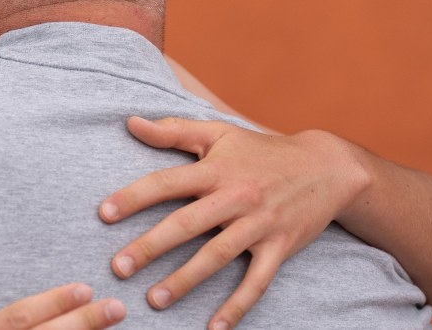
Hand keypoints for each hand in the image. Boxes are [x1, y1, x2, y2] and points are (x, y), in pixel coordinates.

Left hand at [98, 117, 368, 329]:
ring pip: (217, 255)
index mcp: (216, 169)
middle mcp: (236, 197)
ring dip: (185, 280)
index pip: (167, 182)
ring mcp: (259, 224)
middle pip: (187, 223)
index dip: (134, 196)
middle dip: (151, 246)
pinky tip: (214, 327)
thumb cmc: (263, 150)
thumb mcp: (219, 134)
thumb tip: (130, 122)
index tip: (103, 213)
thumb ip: (173, 131)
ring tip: (154, 300)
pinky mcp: (280, 247)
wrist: (328, 167)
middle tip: (118, 268)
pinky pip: (257, 282)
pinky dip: (237, 306)